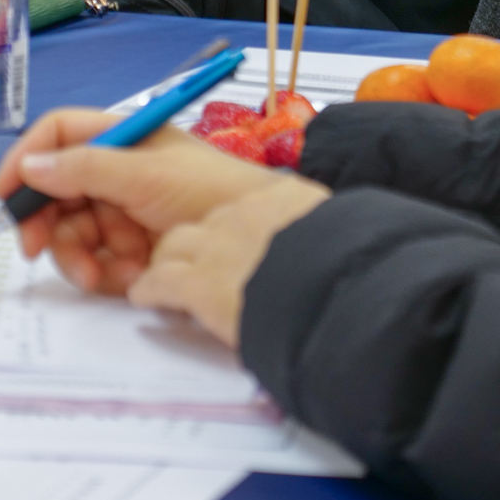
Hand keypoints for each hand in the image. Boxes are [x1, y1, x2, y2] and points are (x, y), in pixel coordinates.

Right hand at [0, 108, 276, 295]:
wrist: (256, 242)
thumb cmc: (209, 191)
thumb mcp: (145, 173)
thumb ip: (85, 168)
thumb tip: (30, 166)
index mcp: (123, 139)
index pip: (60, 136)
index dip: (27, 159)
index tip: (5, 195)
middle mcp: (120, 173)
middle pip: (57, 192)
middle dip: (48, 223)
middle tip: (35, 249)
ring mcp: (126, 213)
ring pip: (72, 233)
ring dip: (78, 256)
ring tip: (98, 275)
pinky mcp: (134, 252)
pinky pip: (96, 263)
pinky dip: (104, 273)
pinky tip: (129, 278)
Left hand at [128, 175, 332, 348]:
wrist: (341, 289)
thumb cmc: (351, 266)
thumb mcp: (348, 235)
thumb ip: (329, 235)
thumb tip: (341, 246)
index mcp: (287, 200)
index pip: (247, 206)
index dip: (235, 229)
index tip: (242, 245)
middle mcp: (247, 215)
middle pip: (205, 222)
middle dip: (197, 242)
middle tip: (199, 264)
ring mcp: (218, 246)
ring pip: (175, 245)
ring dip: (170, 262)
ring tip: (169, 281)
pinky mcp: (198, 282)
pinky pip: (158, 281)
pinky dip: (150, 289)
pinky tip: (148, 298)